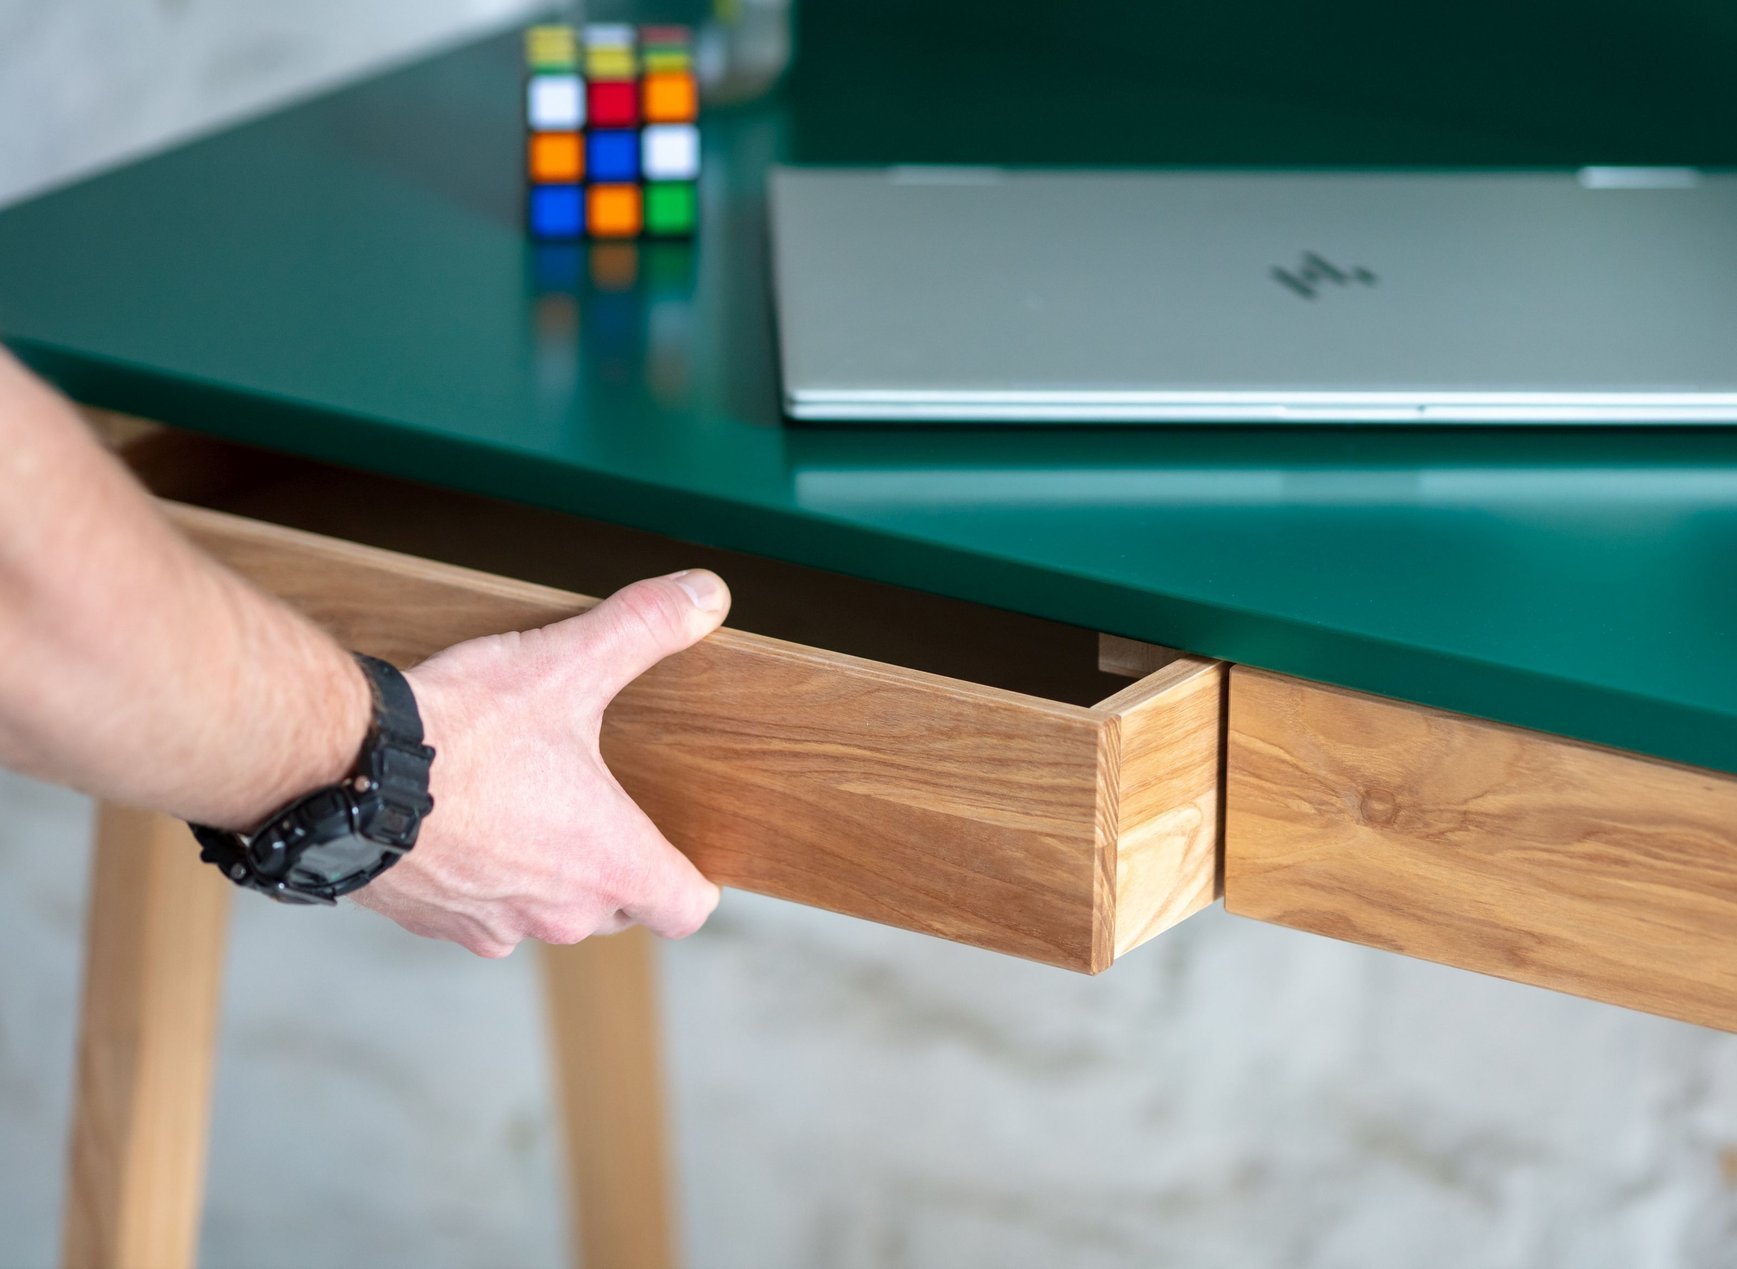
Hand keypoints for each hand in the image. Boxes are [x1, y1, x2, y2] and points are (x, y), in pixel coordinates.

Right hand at [353, 569, 729, 956]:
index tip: (679, 850)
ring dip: (542, 874)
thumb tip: (707, 593)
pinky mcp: (432, 922)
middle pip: (616, 910)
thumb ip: (644, 627)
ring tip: (524, 806)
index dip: (691, 880)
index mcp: (610, 863)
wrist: (344, 772)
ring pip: (543, 914)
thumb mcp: (567, 663)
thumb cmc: (464, 730)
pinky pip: (477, 913)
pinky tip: (461, 822)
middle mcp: (559, 913)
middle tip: (595, 804)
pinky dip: (478, 878)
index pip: (685, 908)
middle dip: (613, 865)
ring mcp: (492, 924)